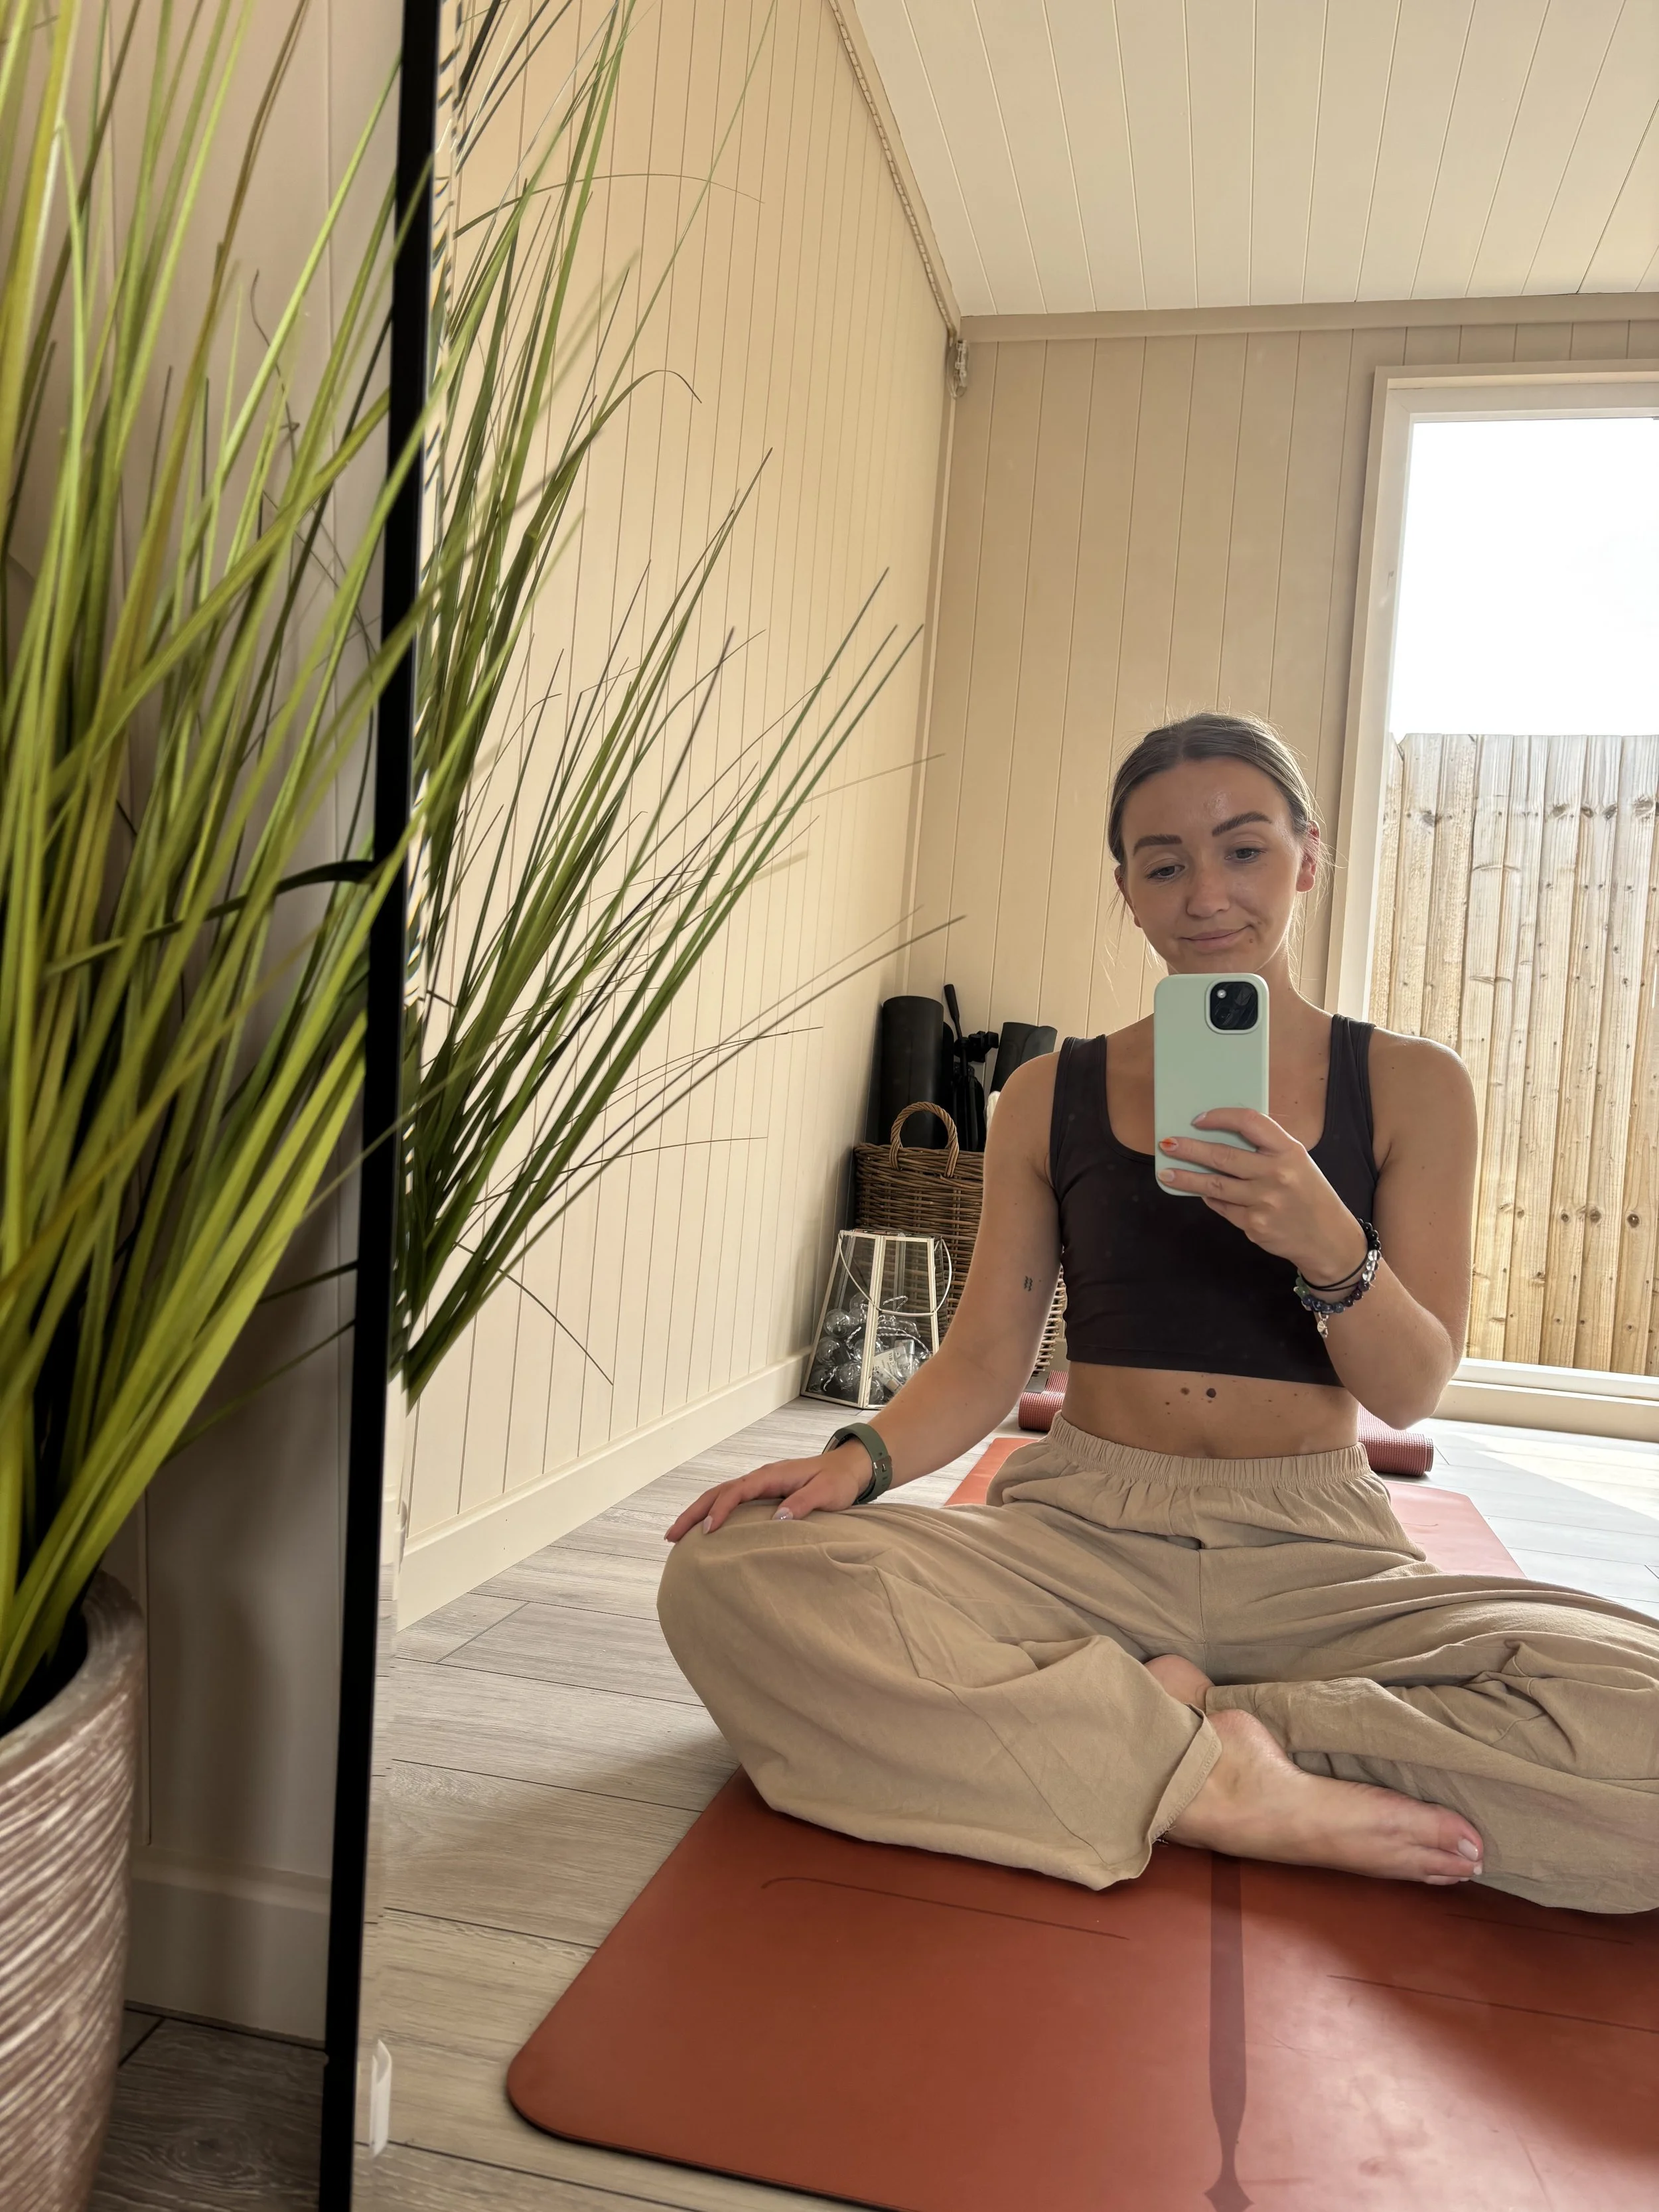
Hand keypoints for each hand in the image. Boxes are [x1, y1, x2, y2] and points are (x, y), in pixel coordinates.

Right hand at [665, 1441, 872, 1541]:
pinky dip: (713, 1512)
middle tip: (671, 1536)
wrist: (849, 1467)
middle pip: (718, 1492)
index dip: (720, 1510)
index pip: (736, 1492)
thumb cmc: (839, 1481)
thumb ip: (803, 1503)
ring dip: (698, 1512)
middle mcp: (761, 1478)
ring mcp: (760, 1484)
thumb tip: (777, 1518)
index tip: (707, 1532)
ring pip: (720, 1496)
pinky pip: (731, 1501)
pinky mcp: (763, 1493)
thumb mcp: (827, 1493)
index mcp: (771, 1475)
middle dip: (693, 1512)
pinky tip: (706, 1529)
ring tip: (677, 1535)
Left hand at [1156, 1108, 1366, 1281]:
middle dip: (1189, 1149)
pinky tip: (1201, 1193)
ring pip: (1214, 1185)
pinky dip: (1210, 1198)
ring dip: (1186, 1178)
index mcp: (1289, 1151)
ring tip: (1166, 1173)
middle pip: (1223, 1156)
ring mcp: (1264, 1201)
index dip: (1220, 1117)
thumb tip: (1220, 1137)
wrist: (1328, 1239)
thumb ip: (1266, 1149)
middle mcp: (1276, 1174)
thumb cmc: (1309, 1194)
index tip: (1198, 1119)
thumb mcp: (1298, 1162)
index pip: (1249, 1122)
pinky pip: (1222, 1207)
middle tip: (1167, 1144)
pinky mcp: (1254, 1225)